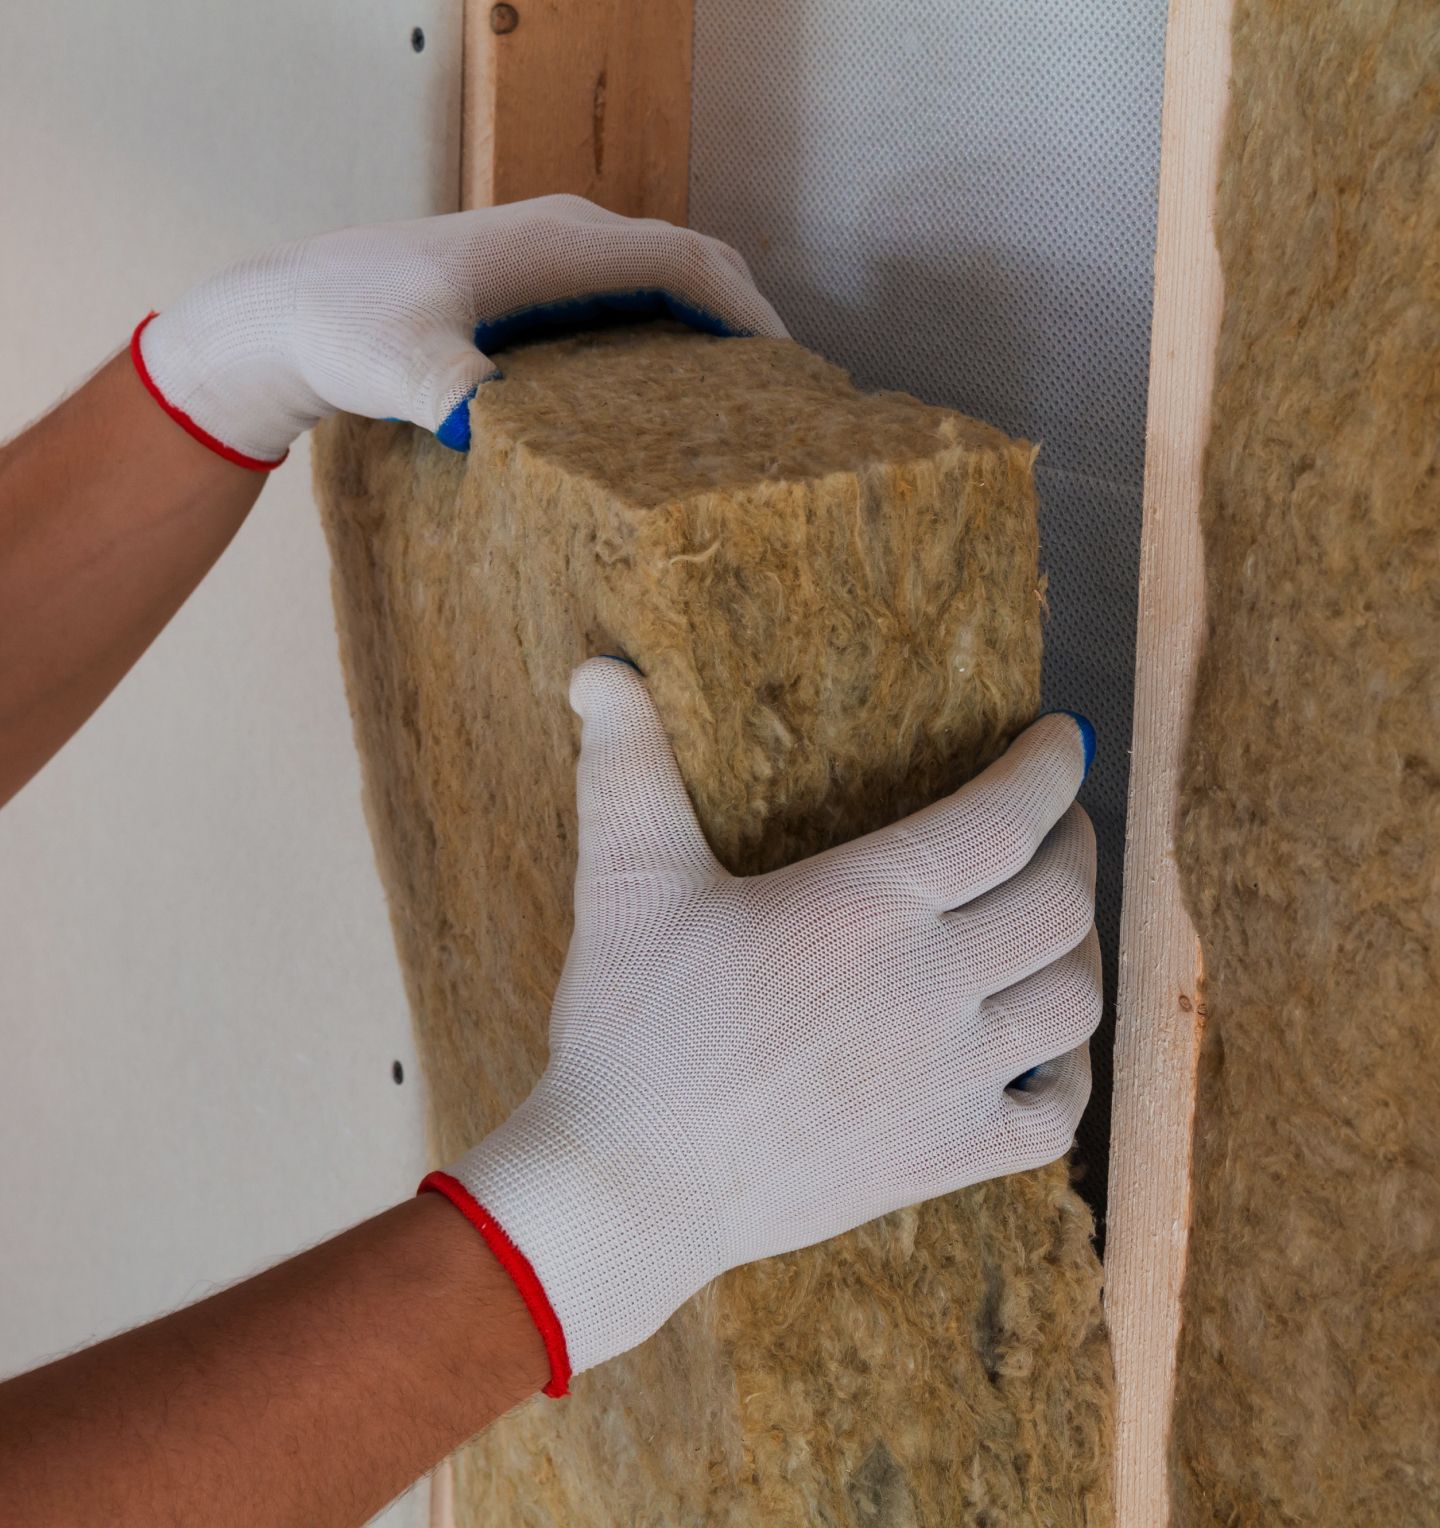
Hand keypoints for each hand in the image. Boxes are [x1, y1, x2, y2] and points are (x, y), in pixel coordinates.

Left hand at [132, 195, 786, 469]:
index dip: (748, 315)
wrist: (285, 312)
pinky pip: (624, 293)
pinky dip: (664, 329)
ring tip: (741, 397)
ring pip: (658, 275)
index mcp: (557, 243)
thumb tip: (501, 429)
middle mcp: (562, 233)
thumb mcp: (405, 369)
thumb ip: (456, 396)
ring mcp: (546, 251)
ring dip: (707, 323)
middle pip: (689, 261)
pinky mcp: (529, 280)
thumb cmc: (344, 329)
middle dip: (744, 318)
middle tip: (783, 396)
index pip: (688, 263)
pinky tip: (664, 390)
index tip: (789, 376)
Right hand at [426, 658, 1101, 1394]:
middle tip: (1060, 825)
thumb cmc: (628, 1027)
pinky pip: (1056, 1116)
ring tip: (1055, 920)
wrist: (628, 1185)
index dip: (1052, 768)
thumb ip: (624, 766)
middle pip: (1060, 900)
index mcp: (865, 905)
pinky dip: (1069, 1071)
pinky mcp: (944, 1159)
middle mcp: (929, 987)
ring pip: (1074, 1000)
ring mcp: (948, 1081)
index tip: (1068, 740)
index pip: (1007, 818)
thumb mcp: (623, 881)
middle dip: (1075, 846)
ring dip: (1081, 946)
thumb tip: (596, 669)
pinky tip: (1042, 1047)